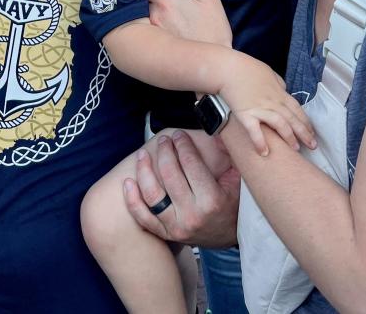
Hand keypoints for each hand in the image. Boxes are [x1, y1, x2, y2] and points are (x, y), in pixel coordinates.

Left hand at [123, 130, 239, 247]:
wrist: (230, 237)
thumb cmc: (233, 204)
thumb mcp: (237, 181)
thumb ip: (229, 156)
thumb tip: (219, 128)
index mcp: (212, 200)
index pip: (190, 164)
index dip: (183, 145)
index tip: (178, 135)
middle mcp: (192, 215)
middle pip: (170, 175)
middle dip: (165, 152)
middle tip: (164, 140)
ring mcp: (176, 227)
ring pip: (152, 195)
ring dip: (144, 171)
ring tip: (142, 155)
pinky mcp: (166, 234)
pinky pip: (143, 217)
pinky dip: (132, 199)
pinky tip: (128, 182)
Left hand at [144, 0, 231, 45]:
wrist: (213, 64)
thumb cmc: (214, 29)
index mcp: (165, 0)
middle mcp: (153, 15)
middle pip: (140, 0)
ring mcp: (150, 32)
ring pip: (141, 16)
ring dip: (144, 11)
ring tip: (155, 10)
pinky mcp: (153, 47)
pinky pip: (144, 31)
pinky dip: (146, 26)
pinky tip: (156, 27)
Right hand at [219, 58, 315, 155]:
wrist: (227, 68)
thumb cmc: (246, 68)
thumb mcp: (268, 72)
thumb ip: (278, 83)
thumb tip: (284, 90)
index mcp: (279, 92)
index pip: (297, 109)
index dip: (305, 122)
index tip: (311, 132)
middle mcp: (273, 101)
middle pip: (292, 119)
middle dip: (304, 133)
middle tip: (312, 146)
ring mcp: (260, 108)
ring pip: (280, 124)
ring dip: (289, 137)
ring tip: (295, 149)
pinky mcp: (245, 114)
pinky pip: (255, 131)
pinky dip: (260, 142)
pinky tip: (264, 153)